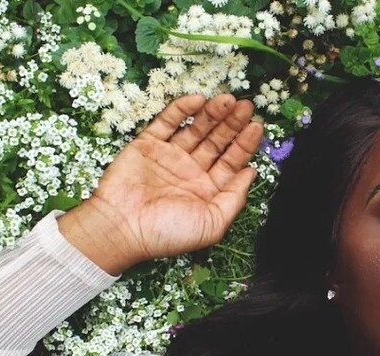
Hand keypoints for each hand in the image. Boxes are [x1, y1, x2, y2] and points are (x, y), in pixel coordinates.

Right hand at [59, 93, 262, 273]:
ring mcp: (169, 157)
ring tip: (228, 99)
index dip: (245, 144)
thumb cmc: (168, 233)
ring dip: (212, 113)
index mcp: (207, 191)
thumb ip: (234, 198)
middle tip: (246, 106)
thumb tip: (252, 173)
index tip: (257, 127)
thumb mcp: (213, 224)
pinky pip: (167, 122)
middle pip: (216, 142)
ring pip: (196, 129)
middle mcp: (190, 172)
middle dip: (232, 124)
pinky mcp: (147, 145)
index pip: (231, 162)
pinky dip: (181, 110)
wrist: (122, 228)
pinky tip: (199, 100)